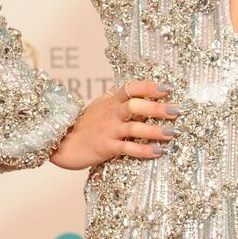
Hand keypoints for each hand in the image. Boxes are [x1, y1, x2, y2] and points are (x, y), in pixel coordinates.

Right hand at [48, 79, 179, 169]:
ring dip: (155, 130)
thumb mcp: (100, 106)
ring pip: (135, 127)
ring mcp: (108, 130)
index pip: (131, 88)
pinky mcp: (106, 147)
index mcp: (110, 101)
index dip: (149, 86)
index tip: (167, 88)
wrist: (61, 144)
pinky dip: (144, 150)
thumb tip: (135, 88)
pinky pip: (128, 148)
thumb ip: (117, 98)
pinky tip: (158, 152)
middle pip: (135, 105)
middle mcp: (111, 113)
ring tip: (172, 133)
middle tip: (176, 111)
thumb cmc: (84, 124)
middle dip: (157, 108)